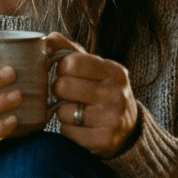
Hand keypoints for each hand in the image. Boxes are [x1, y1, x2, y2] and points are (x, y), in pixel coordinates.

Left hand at [47, 33, 138, 157]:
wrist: (128, 129)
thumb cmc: (102, 91)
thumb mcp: (94, 69)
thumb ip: (70, 51)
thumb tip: (48, 37)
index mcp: (114, 71)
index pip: (70, 62)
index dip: (61, 69)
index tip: (68, 74)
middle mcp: (116, 94)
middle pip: (62, 86)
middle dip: (59, 91)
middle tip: (70, 95)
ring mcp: (112, 119)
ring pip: (62, 111)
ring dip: (63, 112)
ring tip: (78, 111)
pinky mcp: (104, 140)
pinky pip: (67, 132)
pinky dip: (68, 130)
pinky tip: (81, 127)